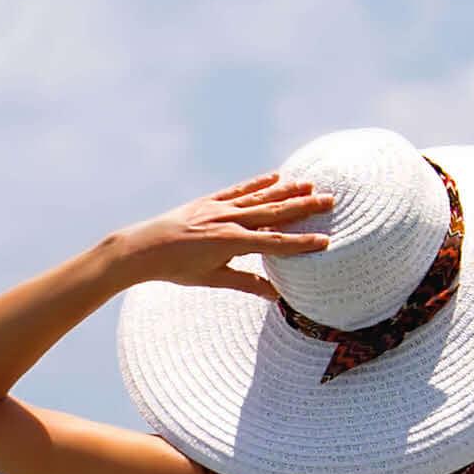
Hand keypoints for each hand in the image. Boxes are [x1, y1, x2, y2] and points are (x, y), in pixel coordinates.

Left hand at [129, 173, 335, 295]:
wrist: (143, 248)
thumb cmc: (176, 269)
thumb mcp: (213, 279)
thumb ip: (247, 283)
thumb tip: (276, 296)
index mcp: (231, 242)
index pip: (275, 243)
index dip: (302, 244)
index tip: (326, 241)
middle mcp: (229, 220)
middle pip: (274, 212)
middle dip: (304, 207)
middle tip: (331, 200)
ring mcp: (219, 208)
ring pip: (260, 197)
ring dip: (287, 190)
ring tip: (311, 185)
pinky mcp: (209, 201)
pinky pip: (240, 190)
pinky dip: (259, 183)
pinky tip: (276, 177)